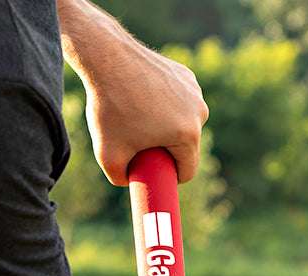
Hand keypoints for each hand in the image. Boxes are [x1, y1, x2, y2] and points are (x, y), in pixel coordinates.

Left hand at [59, 0, 208, 184]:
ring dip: (166, 130)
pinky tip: (144, 102)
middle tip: (138, 147)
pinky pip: (180, 104)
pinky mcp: (186, 76)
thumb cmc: (110, 110)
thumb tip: (133, 183)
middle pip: (186, 148)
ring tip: (138, 122)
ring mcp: (195, 91)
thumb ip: (121, 180)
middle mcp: (199, 112)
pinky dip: (165, 108)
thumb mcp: (109, 158)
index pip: (187, 172)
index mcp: (188, 135)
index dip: (168, 180)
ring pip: (184, 125)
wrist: (108, 60)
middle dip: (165, 153)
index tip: (152, 176)